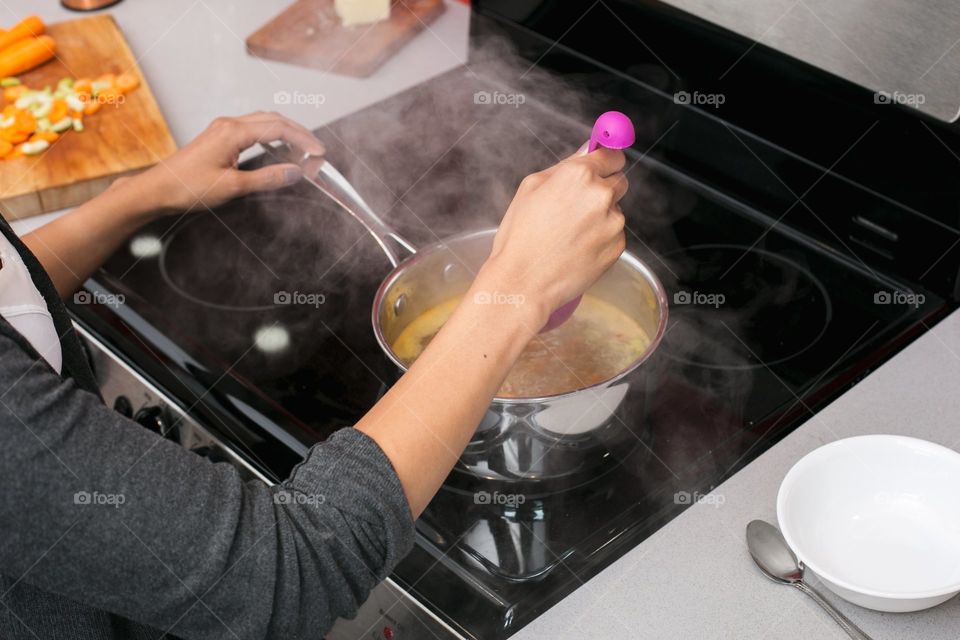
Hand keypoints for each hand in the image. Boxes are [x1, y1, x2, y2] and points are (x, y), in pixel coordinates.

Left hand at [135, 111, 324, 212]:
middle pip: (273, 119)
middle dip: (299, 133)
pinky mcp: (219, 138)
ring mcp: (223, 130)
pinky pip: (253, 130)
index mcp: (232, 132)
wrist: (156, 190)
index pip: (278, 128)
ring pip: (264, 122)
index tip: (319, 153)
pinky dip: (272, 137)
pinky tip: (278, 150)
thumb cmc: (186, 188)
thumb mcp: (232, 187)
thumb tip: (295, 172)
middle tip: (317, 151)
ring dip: (286, 133)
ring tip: (303, 150)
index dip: (303, 140)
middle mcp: (228, 125)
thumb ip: (267, 178)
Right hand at [481, 147, 627, 325]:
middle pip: (619, 181)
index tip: (602, 167)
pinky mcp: (618, 246)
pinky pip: (614, 235)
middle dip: (603, 189)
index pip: (612, 155)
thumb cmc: (520, 236)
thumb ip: (564, 166)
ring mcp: (613, 222)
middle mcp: (601, 195)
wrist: (524, 282)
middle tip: (578, 207)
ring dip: (600, 217)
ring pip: (615, 210)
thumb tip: (587, 150)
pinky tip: (577, 248)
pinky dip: (601, 239)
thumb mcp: (531, 188)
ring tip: (571, 234)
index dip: (606, 161)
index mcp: (579, 174)